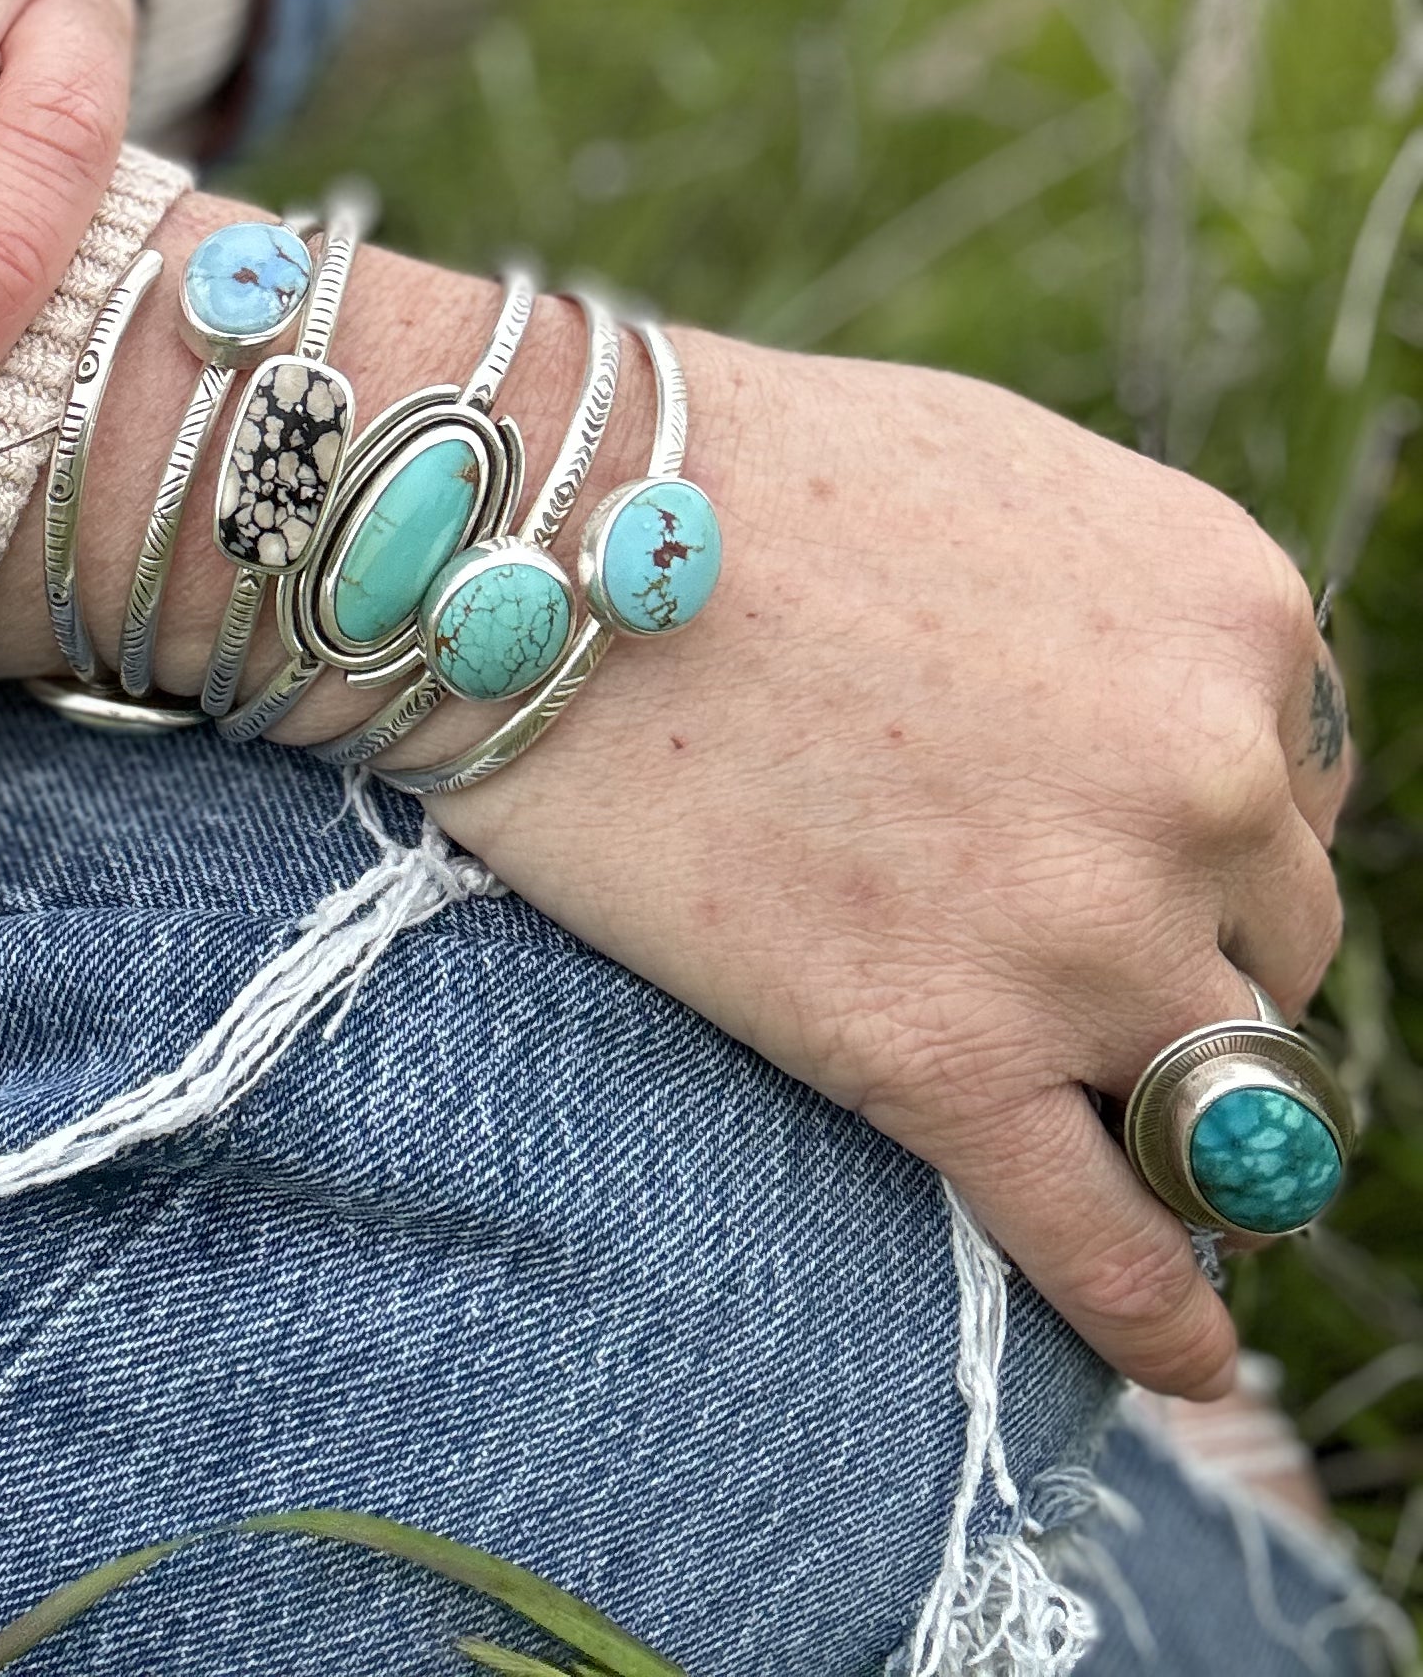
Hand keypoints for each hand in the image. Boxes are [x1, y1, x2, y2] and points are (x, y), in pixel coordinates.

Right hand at [0, 199, 1349, 1400]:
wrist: (530, 525)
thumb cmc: (742, 469)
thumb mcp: (1006, 477)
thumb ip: (1133, 608)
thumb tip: (1186, 733)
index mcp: (1234, 611)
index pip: (1296, 798)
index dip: (1202, 841)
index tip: (1118, 858)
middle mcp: (1206, 775)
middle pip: (1272, 948)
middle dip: (1176, 957)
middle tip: (1040, 946)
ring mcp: (1084, 932)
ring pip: (1224, 1100)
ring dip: (1171, 1123)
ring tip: (1109, 1139)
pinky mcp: (946, 1057)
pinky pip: (1115, 1250)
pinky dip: (1162, 1321)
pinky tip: (1182, 1358)